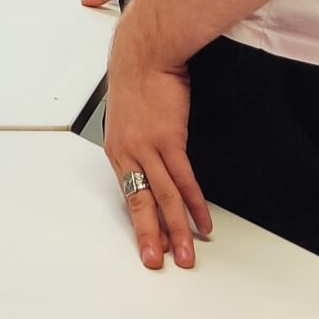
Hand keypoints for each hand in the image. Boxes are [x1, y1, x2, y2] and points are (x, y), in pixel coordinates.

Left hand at [101, 16, 211, 270]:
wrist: (145, 54)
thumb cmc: (139, 81)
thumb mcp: (130, 116)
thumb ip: (138, 141)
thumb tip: (149, 159)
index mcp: (117, 151)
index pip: (129, 195)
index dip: (140, 222)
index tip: (148, 244)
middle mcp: (128, 154)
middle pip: (142, 204)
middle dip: (152, 237)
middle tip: (158, 263)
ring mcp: (148, 149)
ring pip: (163, 199)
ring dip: (176, 230)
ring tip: (186, 254)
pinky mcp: (168, 141)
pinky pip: (183, 181)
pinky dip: (194, 204)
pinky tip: (202, 223)